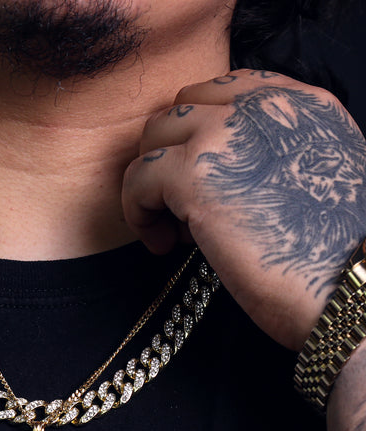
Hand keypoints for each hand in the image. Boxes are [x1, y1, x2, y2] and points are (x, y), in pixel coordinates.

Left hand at [122, 69, 365, 349]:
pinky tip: (161, 243)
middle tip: (182, 207)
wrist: (352, 287)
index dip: (199, 135)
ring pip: (153, 136)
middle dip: (172, 155)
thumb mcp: (313, 176)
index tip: (201, 178)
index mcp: (300, 103)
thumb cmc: (333, 251)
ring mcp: (225, 134)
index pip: (223, 91)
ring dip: (153, 182)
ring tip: (172, 227)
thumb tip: (218, 172)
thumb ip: (272, 154)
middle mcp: (262, 105)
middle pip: (181, 109)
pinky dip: (138, 211)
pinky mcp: (194, 174)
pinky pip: (137, 178)